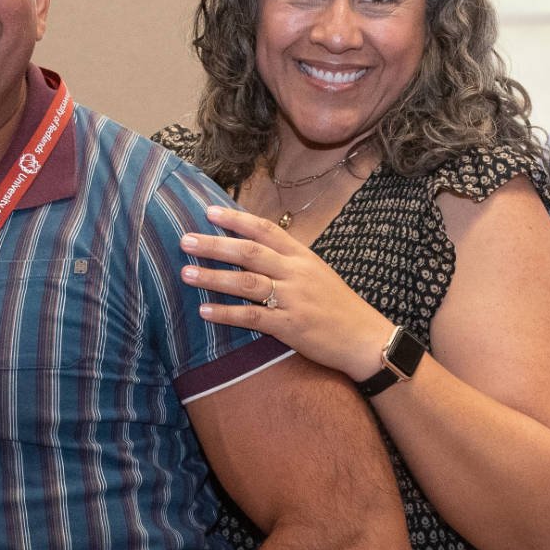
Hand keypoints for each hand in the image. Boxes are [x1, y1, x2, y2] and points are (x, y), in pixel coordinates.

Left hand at [180, 206, 393, 381]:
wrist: (364, 338)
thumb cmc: (337, 306)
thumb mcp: (316, 274)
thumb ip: (286, 262)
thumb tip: (251, 251)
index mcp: (302, 256)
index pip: (265, 230)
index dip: (236, 219)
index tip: (209, 211)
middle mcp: (296, 273)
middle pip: (249, 252)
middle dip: (214, 245)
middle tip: (185, 240)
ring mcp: (293, 299)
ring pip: (246, 283)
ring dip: (213, 277)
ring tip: (186, 273)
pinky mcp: (290, 326)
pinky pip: (252, 317)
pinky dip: (226, 313)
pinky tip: (205, 311)